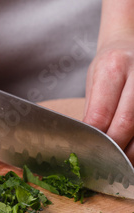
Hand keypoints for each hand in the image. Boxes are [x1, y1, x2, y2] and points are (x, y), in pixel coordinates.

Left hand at [83, 34, 133, 163]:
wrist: (132, 44)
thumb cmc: (110, 67)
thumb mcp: (94, 81)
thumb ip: (93, 112)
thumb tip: (83, 144)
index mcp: (113, 68)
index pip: (101, 114)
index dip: (95, 141)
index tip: (89, 156)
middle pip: (128, 123)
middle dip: (116, 151)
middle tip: (107, 168)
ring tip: (123, 166)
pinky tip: (133, 152)